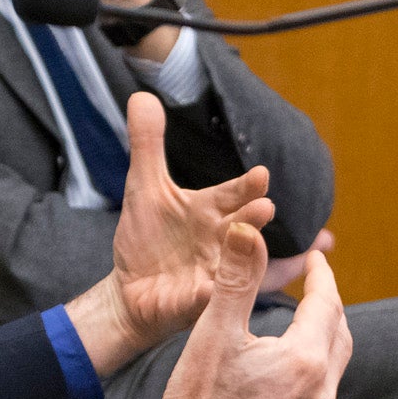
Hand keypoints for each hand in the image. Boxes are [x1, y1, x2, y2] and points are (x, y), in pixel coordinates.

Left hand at [66, 94, 275, 368]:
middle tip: (266, 208)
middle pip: (244, 227)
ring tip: (259, 245)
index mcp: (212, 211)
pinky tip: (233, 291)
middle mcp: (223, 240)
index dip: (246, 188)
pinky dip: (227, 295)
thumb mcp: (144, 187)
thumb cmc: (147, 238)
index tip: (260, 176)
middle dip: (254, 219)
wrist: (132, 290)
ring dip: (251, 257)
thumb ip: (148, 145)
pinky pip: (220, 299)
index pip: (234, 195)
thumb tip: (142, 96)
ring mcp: (218, 272)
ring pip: (242, 264)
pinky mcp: (203, 302)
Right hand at [85, 221, 351, 398]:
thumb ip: (237, 278)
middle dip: (329, 311)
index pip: (327, 304)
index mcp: (305, 361)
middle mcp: (320, 398)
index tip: (315, 260)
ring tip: (298, 338)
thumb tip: (249, 230)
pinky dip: (305, 395)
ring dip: (319, 353)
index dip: (322, 277)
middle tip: (315, 292)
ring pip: (328, 381)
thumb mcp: (214, 332)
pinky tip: (283, 393)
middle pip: (338, 341)